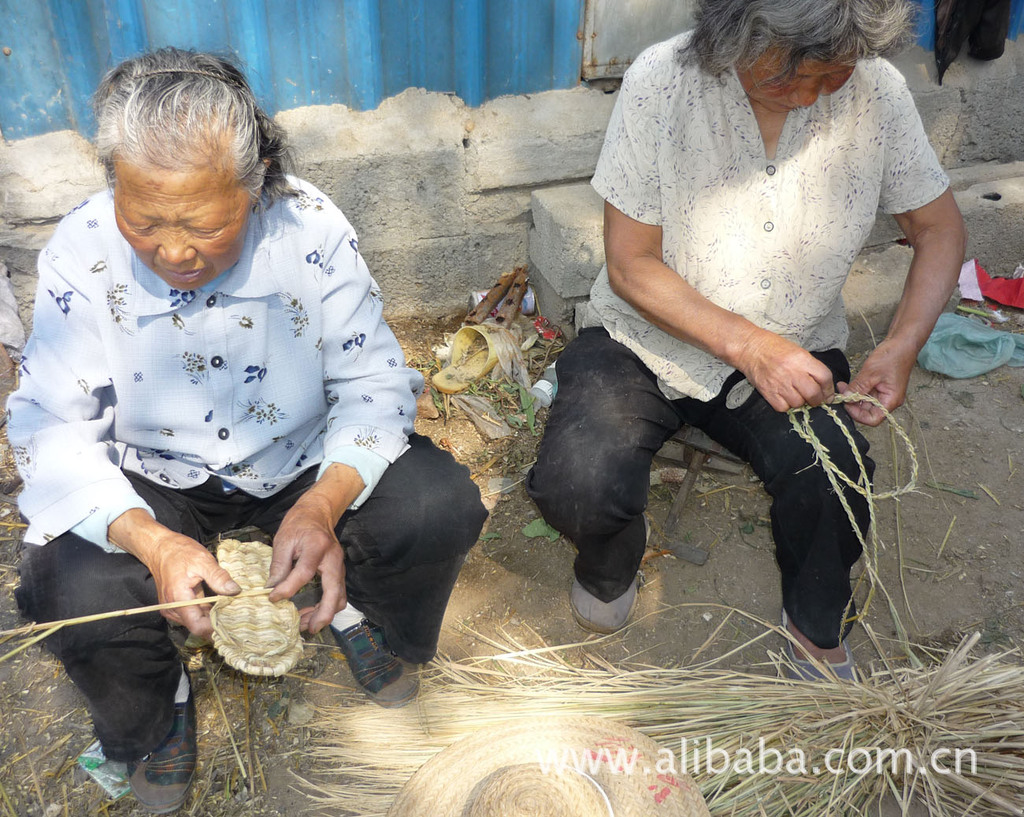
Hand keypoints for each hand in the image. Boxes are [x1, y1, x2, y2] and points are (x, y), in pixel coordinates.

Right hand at [146, 532, 241, 637]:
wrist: (160, 547)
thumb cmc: (179, 552)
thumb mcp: (202, 560)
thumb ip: (218, 577)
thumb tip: (235, 590)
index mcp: (178, 599)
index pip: (198, 626)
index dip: (215, 627)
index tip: (233, 620)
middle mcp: (173, 609)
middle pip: (198, 625)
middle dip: (217, 621)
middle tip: (237, 613)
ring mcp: (173, 608)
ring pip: (196, 620)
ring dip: (212, 616)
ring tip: (230, 607)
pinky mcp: (176, 605)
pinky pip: (193, 613)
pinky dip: (206, 610)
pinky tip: (219, 603)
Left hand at [268, 494, 346, 633]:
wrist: (318, 512)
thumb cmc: (298, 524)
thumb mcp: (283, 540)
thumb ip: (279, 566)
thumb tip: (271, 589)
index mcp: (317, 547)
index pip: (304, 573)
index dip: (288, 589)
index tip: (273, 599)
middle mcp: (333, 559)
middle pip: (334, 592)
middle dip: (323, 614)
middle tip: (308, 628)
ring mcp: (339, 566)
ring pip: (339, 596)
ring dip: (326, 613)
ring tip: (308, 624)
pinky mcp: (338, 571)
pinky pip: (337, 593)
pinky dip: (327, 606)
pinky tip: (312, 613)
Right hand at [737, 329, 834, 411]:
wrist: (750, 348)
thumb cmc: (775, 348)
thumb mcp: (798, 351)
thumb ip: (811, 368)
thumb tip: (823, 387)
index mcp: (802, 359)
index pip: (824, 377)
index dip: (829, 389)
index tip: (827, 394)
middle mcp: (792, 372)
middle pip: (813, 394)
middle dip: (817, 400)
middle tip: (814, 399)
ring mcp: (779, 383)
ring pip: (799, 403)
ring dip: (800, 402)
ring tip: (796, 395)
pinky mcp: (768, 392)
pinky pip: (783, 407)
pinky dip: (786, 406)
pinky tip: (784, 397)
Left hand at [838, 337, 916, 425]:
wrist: (902, 342)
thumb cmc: (892, 356)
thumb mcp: (871, 372)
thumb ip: (858, 387)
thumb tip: (845, 398)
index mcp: (891, 400)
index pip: (873, 419)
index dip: (857, 414)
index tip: (846, 403)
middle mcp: (889, 400)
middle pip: (868, 411)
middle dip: (853, 404)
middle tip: (840, 393)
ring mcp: (884, 393)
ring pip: (865, 402)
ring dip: (853, 396)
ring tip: (842, 386)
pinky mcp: (880, 386)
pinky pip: (866, 393)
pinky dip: (857, 390)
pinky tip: (848, 384)